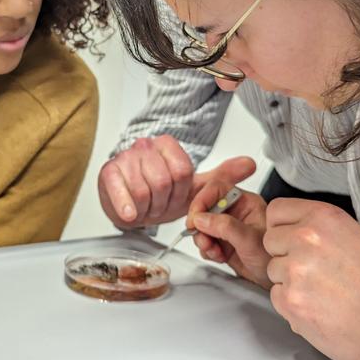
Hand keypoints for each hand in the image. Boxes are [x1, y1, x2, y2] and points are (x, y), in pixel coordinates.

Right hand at [98, 135, 253, 227]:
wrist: (130, 202)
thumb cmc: (160, 192)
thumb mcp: (193, 186)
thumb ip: (222, 177)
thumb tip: (250, 164)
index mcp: (167, 145)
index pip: (183, 169)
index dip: (182, 192)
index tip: (178, 198)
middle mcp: (145, 147)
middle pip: (163, 180)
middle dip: (165, 202)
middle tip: (161, 207)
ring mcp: (125, 159)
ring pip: (143, 189)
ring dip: (148, 208)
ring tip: (147, 208)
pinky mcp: (108, 174)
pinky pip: (120, 190)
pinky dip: (127, 206)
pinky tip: (132, 215)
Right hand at [189, 179, 271, 288]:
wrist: (275, 281)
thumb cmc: (273, 257)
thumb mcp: (250, 240)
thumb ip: (225, 227)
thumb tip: (201, 218)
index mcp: (245, 202)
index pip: (217, 189)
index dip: (202, 201)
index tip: (195, 218)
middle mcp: (234, 211)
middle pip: (204, 207)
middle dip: (200, 225)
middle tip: (204, 240)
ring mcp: (226, 227)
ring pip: (201, 225)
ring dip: (203, 240)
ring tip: (215, 251)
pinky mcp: (221, 241)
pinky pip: (203, 240)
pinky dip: (206, 250)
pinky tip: (219, 256)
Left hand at [262, 199, 359, 359]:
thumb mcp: (355, 235)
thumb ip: (319, 227)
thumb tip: (291, 228)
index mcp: (323, 217)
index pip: (276, 210)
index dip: (282, 226)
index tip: (290, 238)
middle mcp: (305, 238)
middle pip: (270, 240)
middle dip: (285, 254)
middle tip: (313, 270)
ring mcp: (295, 270)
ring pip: (272, 270)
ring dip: (289, 280)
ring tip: (321, 291)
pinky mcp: (290, 300)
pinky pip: (275, 295)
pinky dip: (291, 303)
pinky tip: (317, 306)